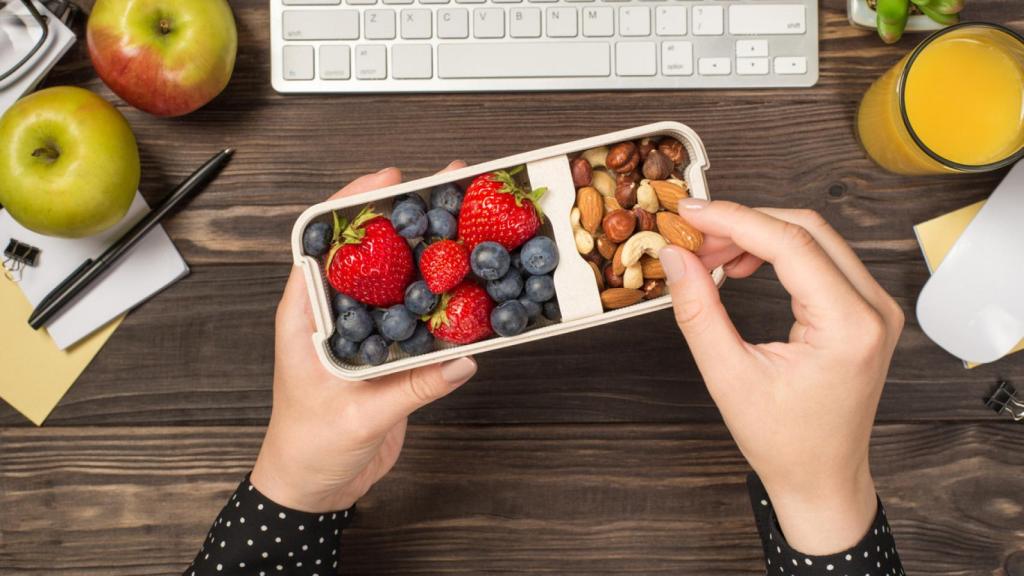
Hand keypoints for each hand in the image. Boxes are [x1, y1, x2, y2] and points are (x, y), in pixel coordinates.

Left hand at [251, 163, 477, 512]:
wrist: (314, 487)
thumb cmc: (309, 448)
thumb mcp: (358, 417)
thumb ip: (411, 389)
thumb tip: (462, 359)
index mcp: (306, 315)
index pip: (323, 242)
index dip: (354, 204)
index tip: (390, 180)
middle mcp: (334, 313)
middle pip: (369, 249)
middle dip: (404, 215)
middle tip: (446, 186)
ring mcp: (362, 330)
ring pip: (396, 276)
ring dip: (427, 250)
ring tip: (465, 221)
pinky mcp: (386, 351)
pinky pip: (417, 313)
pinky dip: (441, 296)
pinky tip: (469, 284)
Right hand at [659, 200, 903, 554]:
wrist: (822, 477)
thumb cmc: (783, 441)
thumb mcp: (728, 377)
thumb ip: (698, 311)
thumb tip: (675, 257)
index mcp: (848, 326)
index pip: (790, 243)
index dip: (734, 220)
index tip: (689, 213)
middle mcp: (873, 308)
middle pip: (805, 229)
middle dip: (743, 224)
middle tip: (693, 238)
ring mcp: (875, 307)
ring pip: (814, 238)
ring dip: (759, 236)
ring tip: (710, 257)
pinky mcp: (865, 310)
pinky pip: (821, 259)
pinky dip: (777, 253)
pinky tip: (742, 267)